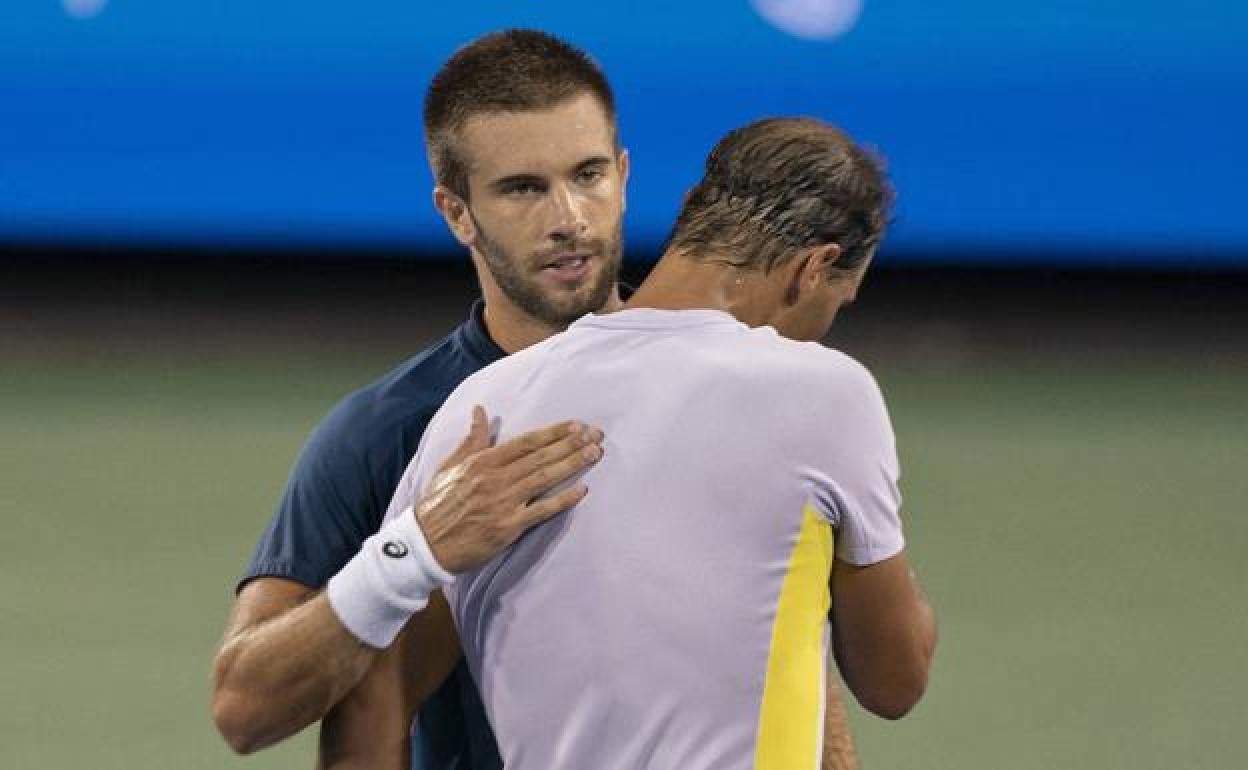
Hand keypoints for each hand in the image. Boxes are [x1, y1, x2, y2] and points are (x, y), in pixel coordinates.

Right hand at [415, 406, 603, 572]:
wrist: (424, 544)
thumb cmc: (437, 504)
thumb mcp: (450, 465)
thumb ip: (472, 438)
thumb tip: (479, 410)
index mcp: (482, 462)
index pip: (526, 442)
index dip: (554, 432)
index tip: (576, 424)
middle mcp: (495, 479)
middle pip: (541, 457)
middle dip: (571, 444)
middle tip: (596, 435)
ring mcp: (503, 503)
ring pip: (544, 478)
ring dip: (572, 464)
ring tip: (594, 454)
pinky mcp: (508, 527)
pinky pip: (541, 510)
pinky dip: (562, 499)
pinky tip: (581, 490)